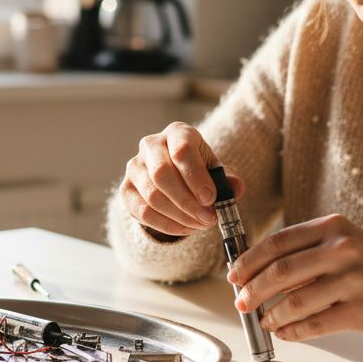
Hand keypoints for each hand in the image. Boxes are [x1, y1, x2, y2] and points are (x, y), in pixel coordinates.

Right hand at [119, 122, 245, 236]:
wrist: (175, 176)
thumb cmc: (198, 170)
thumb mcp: (216, 170)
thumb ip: (228, 179)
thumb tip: (236, 188)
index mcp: (177, 133)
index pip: (182, 150)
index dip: (196, 177)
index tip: (211, 199)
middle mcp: (151, 145)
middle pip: (162, 174)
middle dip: (188, 202)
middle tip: (208, 219)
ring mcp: (134, 167)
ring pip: (152, 195)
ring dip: (179, 216)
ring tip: (200, 225)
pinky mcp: (126, 189)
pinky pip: (142, 211)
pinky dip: (165, 225)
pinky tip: (184, 228)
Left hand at [226, 214, 362, 338]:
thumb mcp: (342, 242)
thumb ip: (305, 251)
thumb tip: (257, 272)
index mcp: (332, 227)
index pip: (278, 243)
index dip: (249, 261)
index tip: (235, 275)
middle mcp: (342, 250)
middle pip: (281, 272)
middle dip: (253, 290)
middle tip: (241, 302)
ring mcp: (353, 281)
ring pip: (296, 301)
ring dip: (272, 314)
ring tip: (264, 320)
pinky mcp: (361, 311)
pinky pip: (315, 324)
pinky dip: (294, 331)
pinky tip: (285, 332)